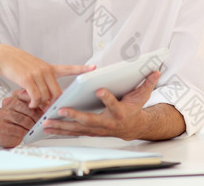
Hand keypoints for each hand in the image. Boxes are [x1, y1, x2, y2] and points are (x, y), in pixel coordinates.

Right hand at [0, 45, 94, 108]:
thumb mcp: (33, 69)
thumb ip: (42, 81)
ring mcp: (37, 74)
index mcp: (48, 67)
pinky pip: (36, 97)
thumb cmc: (17, 64)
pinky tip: (31, 104)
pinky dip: (34, 104)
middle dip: (54, 104)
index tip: (94, 68)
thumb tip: (44, 99)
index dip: (81, 69)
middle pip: (57, 92)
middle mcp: (45, 70)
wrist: (2, 56)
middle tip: (49, 111)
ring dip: (41, 105)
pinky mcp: (28, 79)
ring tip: (33, 105)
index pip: (68, 68)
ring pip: (46, 97)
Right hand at [0, 89, 44, 147]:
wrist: (3, 132)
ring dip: (32, 127)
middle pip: (28, 109)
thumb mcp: (28, 110)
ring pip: (24, 120)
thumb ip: (37, 105)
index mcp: (16, 96)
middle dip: (38, 118)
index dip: (40, 104)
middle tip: (43, 123)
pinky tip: (27, 134)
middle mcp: (8, 102)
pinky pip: (17, 129)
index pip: (30, 96)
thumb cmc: (18, 120)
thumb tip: (50, 105)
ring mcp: (3, 114)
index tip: (46, 111)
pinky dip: (25, 133)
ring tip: (36, 129)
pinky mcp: (1, 125)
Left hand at [42, 71, 160, 139]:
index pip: (113, 104)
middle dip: (75, 116)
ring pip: (78, 129)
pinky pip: (74, 132)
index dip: (107, 97)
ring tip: (47, 122)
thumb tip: (156, 70)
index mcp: (119, 112)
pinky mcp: (90, 132)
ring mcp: (97, 130)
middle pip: (90, 120)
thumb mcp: (142, 95)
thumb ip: (147, 83)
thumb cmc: (134, 108)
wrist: (133, 127)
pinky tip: (47, 128)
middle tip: (62, 110)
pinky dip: (60, 130)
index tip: (99, 89)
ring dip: (62, 126)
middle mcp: (107, 123)